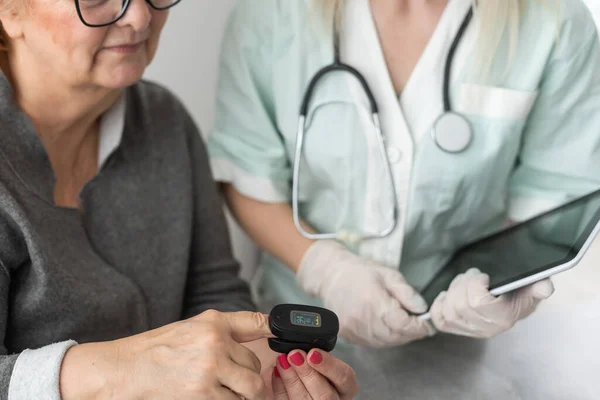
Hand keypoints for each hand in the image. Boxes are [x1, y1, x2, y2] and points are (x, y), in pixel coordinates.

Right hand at [61, 310, 272, 399]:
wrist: (126, 370)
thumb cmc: (157, 350)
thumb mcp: (192, 328)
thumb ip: (224, 330)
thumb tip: (260, 330)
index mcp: (213, 324)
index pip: (256, 324)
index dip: (275, 331)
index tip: (285, 337)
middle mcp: (215, 344)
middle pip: (255, 365)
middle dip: (249, 375)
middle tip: (235, 379)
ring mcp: (210, 371)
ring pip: (250, 388)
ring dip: (243, 394)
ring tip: (227, 390)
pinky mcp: (204, 396)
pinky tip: (213, 395)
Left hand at [267, 349, 357, 398]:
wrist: (304, 385)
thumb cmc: (316, 369)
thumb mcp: (322, 361)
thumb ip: (316, 355)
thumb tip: (302, 345)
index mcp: (345, 387)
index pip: (345, 377)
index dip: (329, 365)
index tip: (313, 353)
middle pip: (325, 394)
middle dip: (307, 373)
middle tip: (294, 355)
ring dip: (291, 379)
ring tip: (282, 361)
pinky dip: (279, 387)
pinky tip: (276, 372)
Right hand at [297, 240, 432, 346]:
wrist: (331, 276)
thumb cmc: (362, 272)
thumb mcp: (389, 274)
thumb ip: (407, 292)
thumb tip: (422, 309)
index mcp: (374, 301)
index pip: (402, 324)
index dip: (418, 327)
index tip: (428, 326)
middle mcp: (362, 319)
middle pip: (395, 336)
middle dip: (411, 333)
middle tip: (419, 326)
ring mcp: (353, 329)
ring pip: (385, 343)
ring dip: (399, 337)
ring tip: (403, 325)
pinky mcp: (347, 335)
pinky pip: (372, 343)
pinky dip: (385, 339)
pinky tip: (387, 327)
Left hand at [430, 268, 554, 337]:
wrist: (514, 306)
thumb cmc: (521, 293)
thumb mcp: (533, 287)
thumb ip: (539, 286)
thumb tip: (544, 288)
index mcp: (503, 317)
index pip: (477, 302)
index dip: (474, 284)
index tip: (484, 276)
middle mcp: (486, 328)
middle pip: (459, 305)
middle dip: (462, 284)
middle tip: (472, 276)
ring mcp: (470, 331)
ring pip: (448, 310)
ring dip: (452, 291)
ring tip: (463, 283)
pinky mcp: (457, 329)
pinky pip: (440, 320)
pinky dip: (438, 306)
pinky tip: (447, 296)